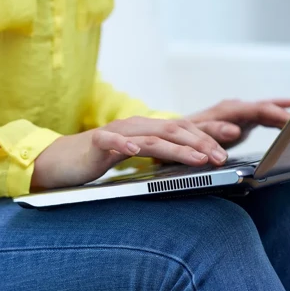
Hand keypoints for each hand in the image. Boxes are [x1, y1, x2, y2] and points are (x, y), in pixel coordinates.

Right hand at [31, 117, 227, 189]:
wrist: (61, 160)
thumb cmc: (99, 160)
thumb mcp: (134, 157)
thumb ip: (157, 155)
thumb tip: (188, 163)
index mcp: (147, 130)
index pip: (183, 130)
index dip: (206, 137)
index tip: (228, 148)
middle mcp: (135, 127)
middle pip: (174, 130)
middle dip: (202, 142)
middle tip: (222, 156)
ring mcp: (116, 133)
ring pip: (152, 137)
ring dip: (177, 148)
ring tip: (198, 158)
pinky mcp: (97, 142)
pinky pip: (112, 141)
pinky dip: (124, 144)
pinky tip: (134, 150)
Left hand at [187, 98, 289, 148]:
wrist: (172, 135)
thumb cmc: (180, 138)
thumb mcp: (192, 138)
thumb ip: (212, 133)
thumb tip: (233, 130)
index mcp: (221, 113)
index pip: (251, 110)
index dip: (273, 114)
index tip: (289, 121)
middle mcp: (229, 110)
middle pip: (259, 108)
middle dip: (279, 113)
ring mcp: (234, 114)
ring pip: (261, 110)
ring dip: (280, 113)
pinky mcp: (238, 120)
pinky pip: (260, 115)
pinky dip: (274, 115)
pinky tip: (289, 114)